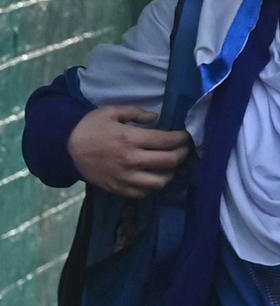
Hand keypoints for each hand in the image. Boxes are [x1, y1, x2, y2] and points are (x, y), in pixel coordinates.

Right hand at [68, 106, 192, 197]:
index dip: (182, 138)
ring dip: (171, 173)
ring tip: (171, 164)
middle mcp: (130, 160)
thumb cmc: (90, 128)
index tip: (187, 136)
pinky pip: (143, 193)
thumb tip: (156, 118)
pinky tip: (155, 176)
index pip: (166, 141)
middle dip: (183, 154)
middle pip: (169, 161)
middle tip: (185, 149)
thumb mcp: (111, 112)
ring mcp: (124, 177)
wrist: (67, 149)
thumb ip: (136, 112)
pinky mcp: (118, 189)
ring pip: (159, 182)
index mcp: (130, 139)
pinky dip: (153, 186)